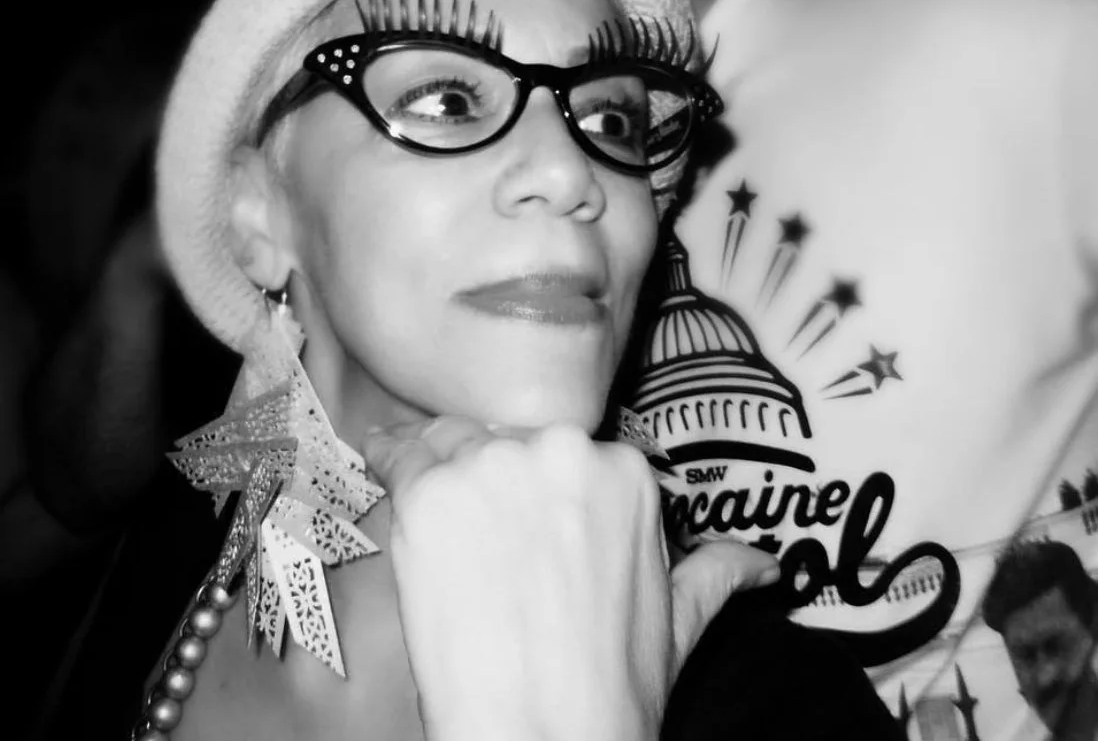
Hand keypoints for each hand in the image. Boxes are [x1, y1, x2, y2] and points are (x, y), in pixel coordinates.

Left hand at [364, 418, 777, 740]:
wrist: (542, 738)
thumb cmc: (609, 689)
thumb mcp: (679, 621)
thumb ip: (715, 570)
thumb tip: (765, 564)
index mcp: (623, 471)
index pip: (561, 451)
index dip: (532, 482)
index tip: (515, 511)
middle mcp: (560, 450)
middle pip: (505, 438)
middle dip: (490, 473)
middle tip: (474, 524)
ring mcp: (493, 466)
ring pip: (452, 442)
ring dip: (440, 468)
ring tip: (434, 516)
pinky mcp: (432, 491)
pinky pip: (399, 454)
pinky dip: (390, 460)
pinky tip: (386, 466)